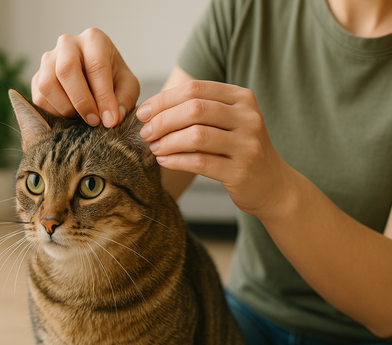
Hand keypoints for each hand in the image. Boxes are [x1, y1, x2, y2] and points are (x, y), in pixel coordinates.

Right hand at [32, 28, 139, 126]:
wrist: (95, 78)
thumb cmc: (114, 79)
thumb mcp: (127, 86)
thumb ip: (124, 100)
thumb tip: (112, 119)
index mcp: (94, 40)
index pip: (96, 66)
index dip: (103, 97)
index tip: (110, 120)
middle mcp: (67, 44)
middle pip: (66, 70)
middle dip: (81, 101)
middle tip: (94, 121)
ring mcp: (48, 59)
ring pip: (47, 85)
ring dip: (66, 108)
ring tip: (82, 118)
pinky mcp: (37, 77)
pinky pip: (39, 98)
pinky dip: (54, 113)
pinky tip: (70, 116)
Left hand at [137, 80, 294, 217]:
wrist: (272, 185)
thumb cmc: (239, 149)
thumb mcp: (228, 121)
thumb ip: (199, 110)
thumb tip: (152, 109)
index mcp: (242, 97)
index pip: (195, 89)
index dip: (163, 99)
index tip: (143, 112)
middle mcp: (248, 117)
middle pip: (195, 109)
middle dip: (162, 120)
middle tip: (145, 132)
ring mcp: (247, 144)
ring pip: (197, 136)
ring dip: (167, 141)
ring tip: (153, 147)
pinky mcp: (241, 171)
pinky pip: (200, 162)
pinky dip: (176, 160)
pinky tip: (163, 160)